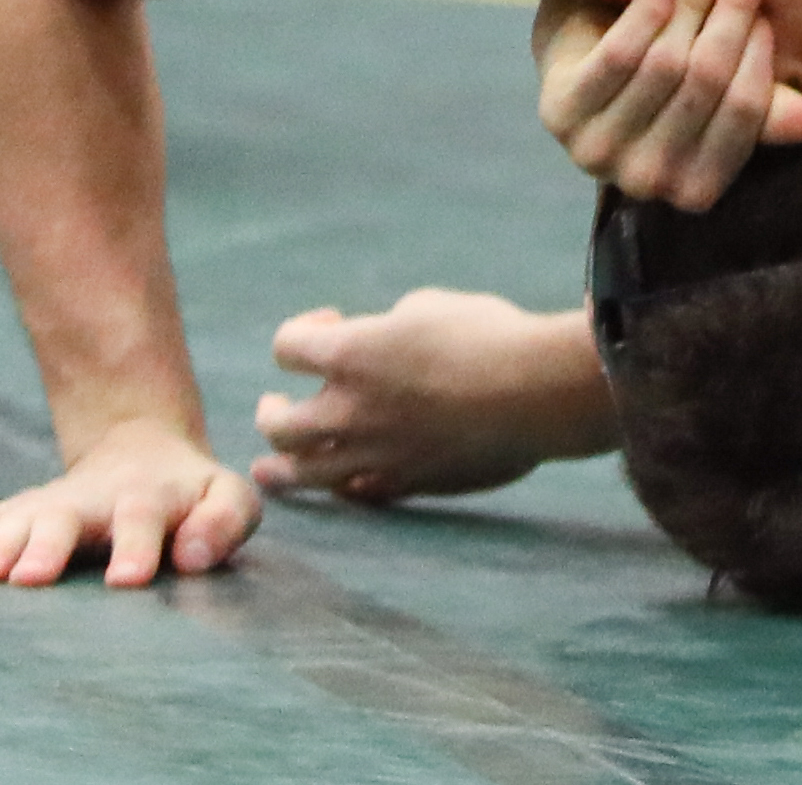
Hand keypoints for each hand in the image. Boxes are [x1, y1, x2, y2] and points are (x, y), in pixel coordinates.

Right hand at [0, 422, 258, 589]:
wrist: (142, 452)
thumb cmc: (191, 497)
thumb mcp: (226, 497)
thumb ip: (223, 523)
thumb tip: (194, 557)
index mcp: (149, 499)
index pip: (144, 518)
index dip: (138, 546)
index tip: (128, 580)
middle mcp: (92, 502)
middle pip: (65, 520)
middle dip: (47, 548)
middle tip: (31, 580)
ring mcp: (48, 507)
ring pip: (17, 523)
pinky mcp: (14, 516)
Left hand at [254, 292, 612, 505]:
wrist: (531, 393)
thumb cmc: (485, 335)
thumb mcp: (429, 307)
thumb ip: (386, 330)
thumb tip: (379, 347)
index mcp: (350, 354)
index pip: (287, 347)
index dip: (300, 332)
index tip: (330, 324)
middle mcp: (347, 410)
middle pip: (278, 423)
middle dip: (272, 411)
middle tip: (276, 406)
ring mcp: (371, 455)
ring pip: (301, 473)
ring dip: (280, 467)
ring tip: (270, 467)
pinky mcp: (402, 484)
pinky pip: (352, 493)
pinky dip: (339, 485)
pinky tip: (340, 480)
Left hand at [534, 0, 801, 203]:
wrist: (584, 48)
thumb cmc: (670, 70)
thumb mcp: (721, 89)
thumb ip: (764, 104)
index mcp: (694, 187)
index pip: (743, 114)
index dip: (759, 58)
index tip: (767, 13)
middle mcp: (644, 181)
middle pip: (704, 82)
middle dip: (730, 14)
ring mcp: (595, 150)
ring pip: (664, 65)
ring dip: (692, 2)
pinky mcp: (558, 114)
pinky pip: (617, 57)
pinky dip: (645, 14)